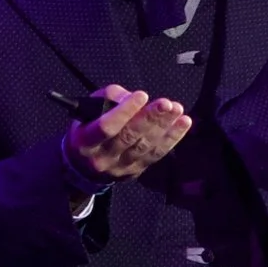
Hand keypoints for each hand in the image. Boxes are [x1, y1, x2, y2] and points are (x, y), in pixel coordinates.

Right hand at [65, 85, 191, 184]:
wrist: (84, 167)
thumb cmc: (89, 129)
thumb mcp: (89, 110)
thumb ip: (110, 98)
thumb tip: (135, 97)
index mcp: (86, 141)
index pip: (107, 127)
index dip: (125, 111)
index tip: (142, 95)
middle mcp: (103, 157)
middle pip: (130, 136)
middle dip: (150, 118)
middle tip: (166, 104)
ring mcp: (121, 167)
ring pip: (145, 146)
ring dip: (164, 126)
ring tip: (177, 110)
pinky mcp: (136, 171)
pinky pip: (156, 154)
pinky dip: (172, 138)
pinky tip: (183, 123)